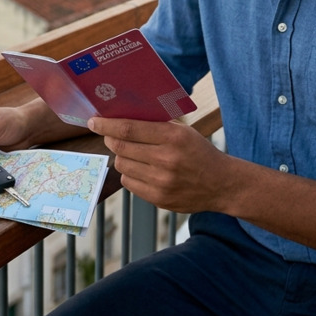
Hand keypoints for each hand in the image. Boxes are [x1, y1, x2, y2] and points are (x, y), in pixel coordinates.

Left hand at [88, 116, 230, 212]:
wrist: (221, 183)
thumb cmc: (198, 151)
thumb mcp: (183, 130)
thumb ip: (155, 124)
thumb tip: (120, 116)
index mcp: (173, 137)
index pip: (128, 129)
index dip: (106, 125)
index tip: (94, 121)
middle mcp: (166, 160)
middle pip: (121, 148)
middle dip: (109, 139)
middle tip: (108, 135)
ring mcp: (162, 182)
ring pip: (122, 166)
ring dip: (121, 157)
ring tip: (132, 153)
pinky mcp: (159, 199)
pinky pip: (129, 183)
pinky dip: (129, 174)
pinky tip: (141, 169)